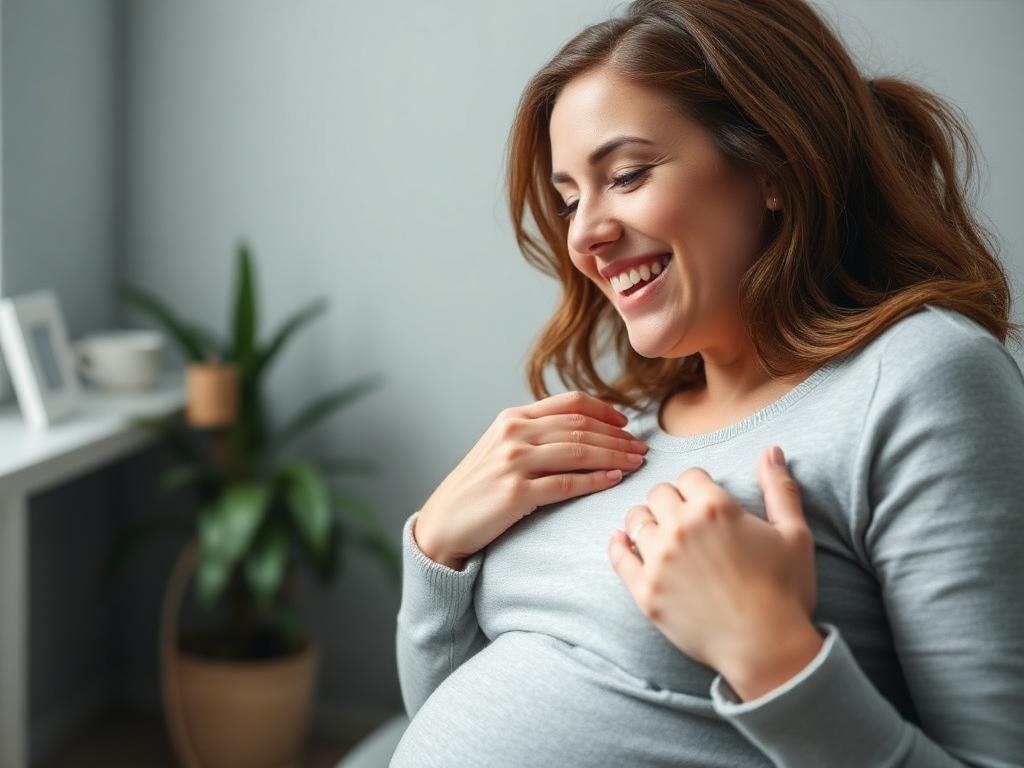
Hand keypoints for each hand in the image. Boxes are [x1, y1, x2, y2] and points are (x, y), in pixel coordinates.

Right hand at [415, 391, 647, 567]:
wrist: (442, 524)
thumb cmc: (476, 490)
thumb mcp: (499, 449)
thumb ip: (533, 435)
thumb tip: (580, 432)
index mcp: (511, 419)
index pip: (570, 404)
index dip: (604, 411)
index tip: (626, 423)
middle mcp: (513, 434)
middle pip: (580, 427)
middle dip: (617, 436)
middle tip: (641, 447)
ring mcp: (514, 463)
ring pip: (579, 451)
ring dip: (614, 456)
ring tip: (636, 462)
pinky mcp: (516, 494)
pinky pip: (567, 484)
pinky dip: (595, 480)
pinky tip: (614, 479)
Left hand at [607, 445, 821, 696]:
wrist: (767, 648)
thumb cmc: (785, 590)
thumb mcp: (794, 534)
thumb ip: (780, 488)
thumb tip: (772, 449)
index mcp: (715, 507)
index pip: (690, 476)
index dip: (698, 485)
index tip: (703, 498)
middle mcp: (680, 528)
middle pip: (659, 494)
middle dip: (670, 499)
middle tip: (682, 515)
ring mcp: (658, 560)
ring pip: (636, 521)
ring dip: (646, 520)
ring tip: (657, 529)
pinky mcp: (645, 591)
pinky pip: (619, 558)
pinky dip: (618, 546)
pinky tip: (620, 540)